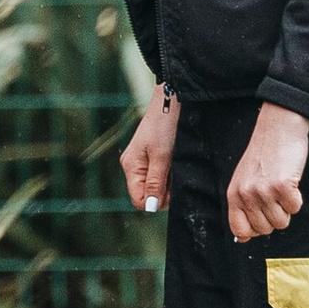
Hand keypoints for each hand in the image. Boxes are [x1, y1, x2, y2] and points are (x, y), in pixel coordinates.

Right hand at [120, 88, 179, 212]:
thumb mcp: (162, 157)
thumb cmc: (166, 126)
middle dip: (166, 190)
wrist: (173, 100)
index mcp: (131, 166)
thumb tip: (150, 207)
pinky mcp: (153, 155)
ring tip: (177, 162)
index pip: (139, 200)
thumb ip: (155, 183)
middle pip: (149, 194)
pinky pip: (161, 175)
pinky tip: (176, 159)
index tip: (172, 186)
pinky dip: (172, 172)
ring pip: (157, 185)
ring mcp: (143, 161)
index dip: (157, 200)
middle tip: (176, 171)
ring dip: (170, 180)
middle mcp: (134, 166)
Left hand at [226, 103, 308, 243]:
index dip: (255, 231)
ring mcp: (263, 191)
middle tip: (274, 194)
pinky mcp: (282, 186)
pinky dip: (297, 198)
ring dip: (286, 207)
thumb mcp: (244, 180)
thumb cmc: (264, 156)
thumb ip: (242, 207)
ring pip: (281, 222)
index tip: (263, 219)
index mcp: (234, 194)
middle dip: (274, 216)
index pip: (240, 230)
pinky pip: (295, 208)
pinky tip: (290, 181)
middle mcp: (246, 195)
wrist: (278, 129)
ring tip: (281, 186)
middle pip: (265, 229)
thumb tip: (243, 239)